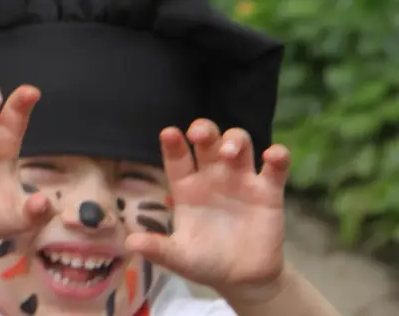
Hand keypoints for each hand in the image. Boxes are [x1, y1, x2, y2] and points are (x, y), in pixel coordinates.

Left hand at [125, 120, 290, 298]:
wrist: (242, 279)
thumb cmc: (205, 261)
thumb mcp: (179, 257)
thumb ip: (159, 249)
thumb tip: (131, 243)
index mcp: (186, 187)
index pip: (177, 157)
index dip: (173, 144)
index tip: (169, 133)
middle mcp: (212, 176)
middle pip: (208, 140)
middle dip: (204, 130)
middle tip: (199, 136)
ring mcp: (241, 180)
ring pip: (240, 143)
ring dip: (236, 140)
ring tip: (230, 154)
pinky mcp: (268, 192)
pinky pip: (275, 167)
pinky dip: (277, 156)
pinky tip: (272, 156)